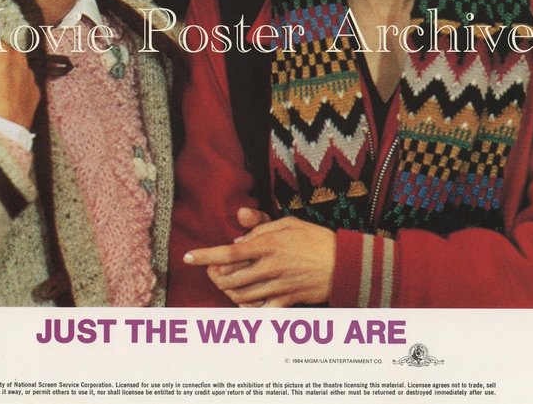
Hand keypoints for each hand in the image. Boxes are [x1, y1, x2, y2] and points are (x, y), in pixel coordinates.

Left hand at [184, 216, 334, 307]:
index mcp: (267, 245)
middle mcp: (268, 267)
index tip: (188, 257)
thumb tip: (237, 236)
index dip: (204, 256)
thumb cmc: (315, 239)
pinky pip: (260, 311)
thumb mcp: (288, 222)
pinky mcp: (286, 301)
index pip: (227, 253)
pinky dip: (248, 308)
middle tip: (213, 270)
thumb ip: (260, 226)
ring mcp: (277, 286)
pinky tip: (244, 301)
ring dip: (228, 290)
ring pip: (240, 295)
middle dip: (214, 275)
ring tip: (227, 282)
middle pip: (228, 278)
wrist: (344, 264)